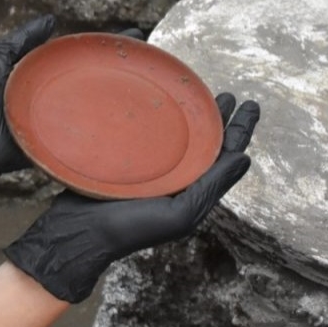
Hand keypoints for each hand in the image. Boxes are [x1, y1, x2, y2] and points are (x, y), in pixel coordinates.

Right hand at [4, 93, 259, 302]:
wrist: (78, 231)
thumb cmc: (130, 228)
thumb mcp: (180, 213)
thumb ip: (212, 186)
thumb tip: (244, 158)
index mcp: (193, 191)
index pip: (224, 156)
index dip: (239, 130)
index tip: (248, 104)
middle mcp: (176, 178)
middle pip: (205, 142)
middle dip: (220, 119)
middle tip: (231, 95)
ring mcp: (151, 170)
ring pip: (180, 137)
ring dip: (193, 116)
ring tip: (201, 94)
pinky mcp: (126, 161)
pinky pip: (151, 136)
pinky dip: (162, 120)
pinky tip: (160, 105)